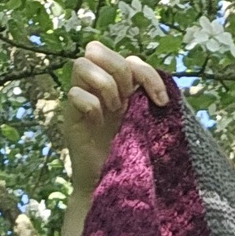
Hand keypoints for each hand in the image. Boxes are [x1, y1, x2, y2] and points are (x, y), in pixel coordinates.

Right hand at [65, 40, 167, 195]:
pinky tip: (99, 123)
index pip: (128, 58)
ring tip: (115, 111)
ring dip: (104, 85)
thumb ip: (152, 104)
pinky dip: (90, 105)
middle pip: (96, 48)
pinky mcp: (71, 117)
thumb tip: (163, 92)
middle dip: (119, 71)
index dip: (146, 73)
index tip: (162, 102)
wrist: (116, 187)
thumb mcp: (150, 127)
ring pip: (81, 64)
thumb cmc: (135, 157)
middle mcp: (100, 88)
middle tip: (129, 101)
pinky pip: (74, 94)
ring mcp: (83, 100)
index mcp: (121, 87)